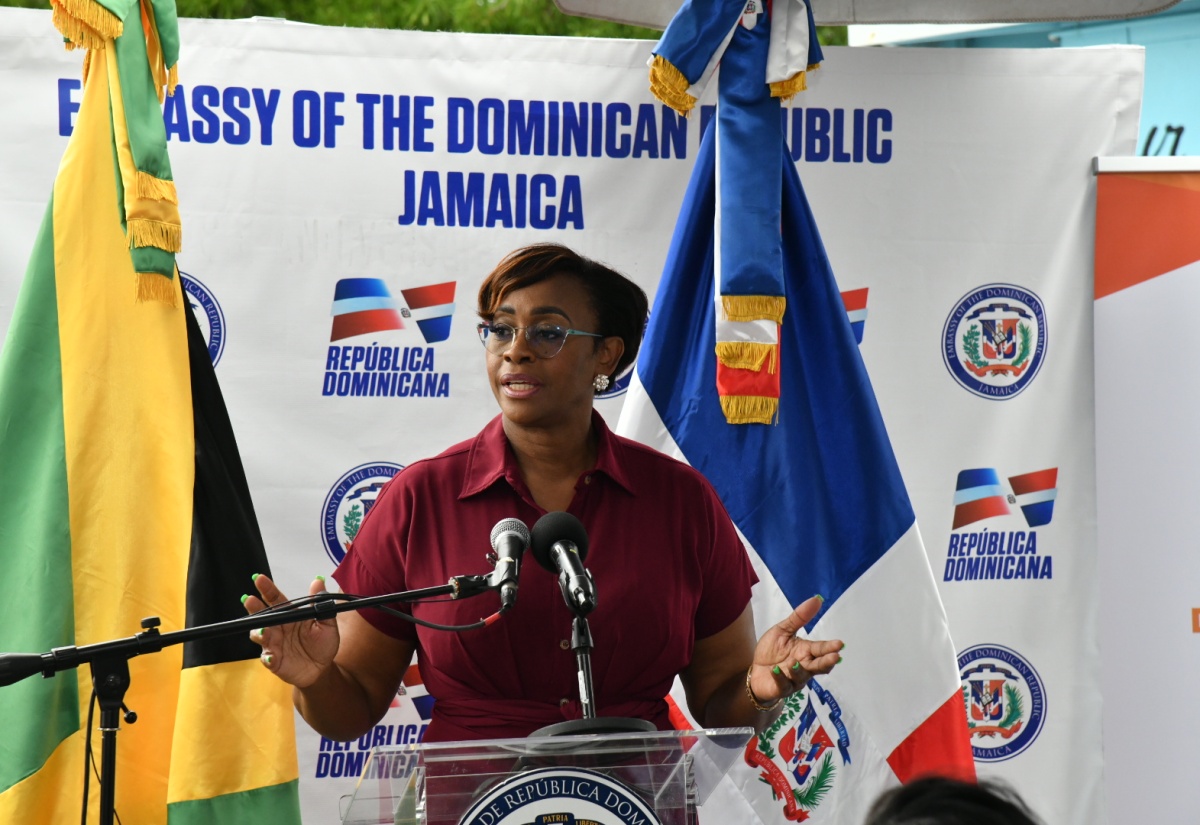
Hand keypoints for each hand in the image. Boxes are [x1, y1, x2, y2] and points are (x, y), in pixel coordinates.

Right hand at [244, 574, 340, 688]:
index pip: (276, 599)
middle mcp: (278, 628)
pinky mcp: (274, 661)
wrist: (323, 669)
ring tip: (263, 630)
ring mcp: (273, 644)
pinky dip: (268, 657)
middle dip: (254, 607)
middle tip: (250, 600)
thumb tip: (318, 581)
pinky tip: (271, 656)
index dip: (267, 589)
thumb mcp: (327, 624)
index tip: (259, 579)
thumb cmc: (323, 644)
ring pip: (259, 635)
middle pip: (262, 615)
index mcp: (290, 616)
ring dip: (258, 632)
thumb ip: (321, 604)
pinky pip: (267, 658)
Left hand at [748, 595, 842, 705]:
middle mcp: (804, 667)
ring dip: (798, 670)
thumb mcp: (782, 630)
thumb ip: (799, 618)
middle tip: (834, 657)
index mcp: (805, 651)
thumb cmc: (772, 651)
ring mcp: (794, 679)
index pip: (820, 649)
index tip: (840, 644)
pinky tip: (776, 670)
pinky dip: (780, 677)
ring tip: (793, 662)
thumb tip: (817, 599)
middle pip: (819, 666)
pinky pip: (783, 685)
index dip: (830, 647)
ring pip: (802, 676)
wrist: (756, 671)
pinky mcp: (781, 688)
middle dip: (826, 662)